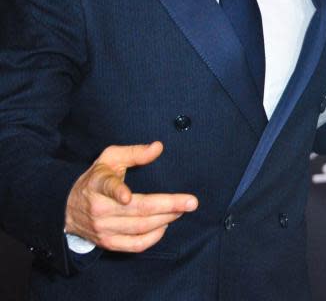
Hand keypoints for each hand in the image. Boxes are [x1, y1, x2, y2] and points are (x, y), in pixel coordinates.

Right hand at [64, 141, 197, 252]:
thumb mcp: (110, 158)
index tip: (126, 196)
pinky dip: (153, 238)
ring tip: (182, 209)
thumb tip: (158, 147)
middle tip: (191, 202)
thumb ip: (134, 152)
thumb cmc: (96, 178)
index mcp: (98, 184)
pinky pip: (135, 245)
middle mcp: (99, 209)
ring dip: (165, 219)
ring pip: (139, 228)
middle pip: (137, 210)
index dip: (117, 192)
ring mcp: (102, 229)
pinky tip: (165, 225)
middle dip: (168, 206)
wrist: (67, 207)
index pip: (107, 187)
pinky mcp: (107, 243)